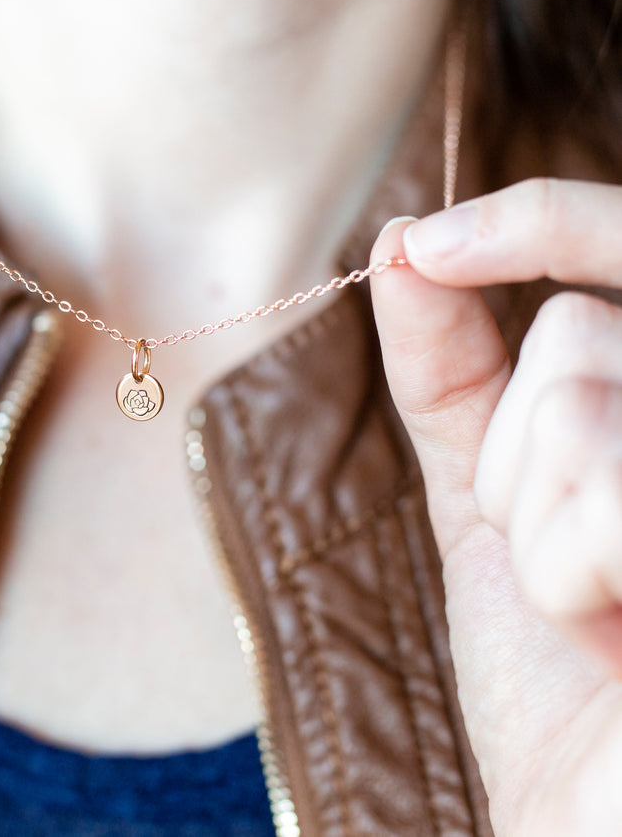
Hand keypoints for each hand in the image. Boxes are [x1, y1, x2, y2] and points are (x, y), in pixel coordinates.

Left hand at [371, 179, 621, 836]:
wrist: (590, 815)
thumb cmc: (553, 669)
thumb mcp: (489, 497)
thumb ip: (453, 373)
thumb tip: (399, 246)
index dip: (532, 221)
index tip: (420, 244)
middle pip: (579, 335)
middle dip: (517, 454)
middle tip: (558, 562)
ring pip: (580, 401)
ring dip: (536, 523)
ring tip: (592, 609)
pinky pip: (606, 485)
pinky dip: (566, 574)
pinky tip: (615, 639)